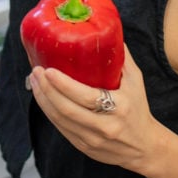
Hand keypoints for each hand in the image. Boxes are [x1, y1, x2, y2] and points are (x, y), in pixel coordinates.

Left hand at [28, 44, 158, 171]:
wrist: (144, 147)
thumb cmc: (138, 109)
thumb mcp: (136, 81)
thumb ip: (122, 57)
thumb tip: (108, 31)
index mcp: (119, 107)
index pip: (86, 97)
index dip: (63, 84)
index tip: (49, 70)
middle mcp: (105, 126)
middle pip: (67, 109)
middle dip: (46, 89)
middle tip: (36, 71)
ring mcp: (92, 139)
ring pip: (59, 120)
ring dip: (42, 99)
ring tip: (34, 81)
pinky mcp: (83, 147)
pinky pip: (61, 128)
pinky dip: (48, 111)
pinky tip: (42, 97)